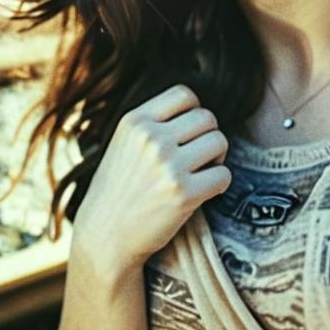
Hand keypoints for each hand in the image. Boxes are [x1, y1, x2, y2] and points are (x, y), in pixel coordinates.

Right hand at [72, 84, 230, 271]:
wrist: (105, 236)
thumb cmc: (117, 190)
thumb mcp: (123, 144)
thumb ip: (152, 124)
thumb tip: (196, 111)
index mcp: (135, 121)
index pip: (184, 94)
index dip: (195, 111)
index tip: (191, 131)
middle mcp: (151, 138)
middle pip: (207, 118)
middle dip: (209, 136)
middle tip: (200, 156)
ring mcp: (168, 165)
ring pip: (219, 142)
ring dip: (218, 158)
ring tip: (202, 172)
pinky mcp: (184, 194)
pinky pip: (224, 175)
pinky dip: (220, 184)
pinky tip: (204, 192)